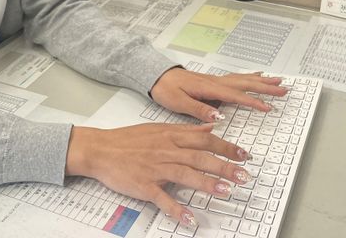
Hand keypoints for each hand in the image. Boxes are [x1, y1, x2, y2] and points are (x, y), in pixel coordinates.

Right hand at [65, 123, 251, 226]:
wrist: (101, 149)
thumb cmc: (129, 139)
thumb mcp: (159, 127)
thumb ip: (186, 129)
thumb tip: (209, 127)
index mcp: (172, 136)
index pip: (205, 140)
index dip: (226, 147)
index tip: (244, 154)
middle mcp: (167, 150)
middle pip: (200, 157)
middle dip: (224, 166)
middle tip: (244, 175)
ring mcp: (156, 168)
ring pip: (186, 175)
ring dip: (207, 184)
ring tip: (226, 191)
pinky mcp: (144, 185)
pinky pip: (162, 198)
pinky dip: (176, 209)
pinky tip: (189, 218)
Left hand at [150, 67, 287, 122]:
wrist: (157, 76)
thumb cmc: (166, 89)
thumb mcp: (178, 102)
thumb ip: (199, 109)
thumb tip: (219, 115)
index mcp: (209, 88)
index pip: (236, 95)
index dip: (253, 102)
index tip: (268, 107)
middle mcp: (215, 82)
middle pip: (245, 84)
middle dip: (265, 88)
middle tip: (283, 90)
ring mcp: (215, 80)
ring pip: (243, 79)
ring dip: (261, 81)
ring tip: (278, 82)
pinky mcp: (213, 81)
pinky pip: (236, 78)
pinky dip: (250, 77)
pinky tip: (257, 76)